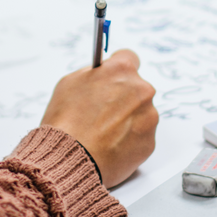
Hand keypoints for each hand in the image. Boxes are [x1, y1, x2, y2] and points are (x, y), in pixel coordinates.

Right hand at [40, 49, 157, 187]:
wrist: (71, 158)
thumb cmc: (66, 121)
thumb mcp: (70, 83)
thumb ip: (92, 74)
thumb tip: (102, 75)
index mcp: (122, 70)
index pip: (129, 58)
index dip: (117, 69)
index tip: (112, 77)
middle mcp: (141, 90)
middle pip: (136, 88)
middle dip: (123, 97)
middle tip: (102, 112)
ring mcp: (149, 117)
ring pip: (141, 113)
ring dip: (127, 119)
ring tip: (103, 133)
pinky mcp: (150, 141)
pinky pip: (141, 136)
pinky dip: (129, 140)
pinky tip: (110, 146)